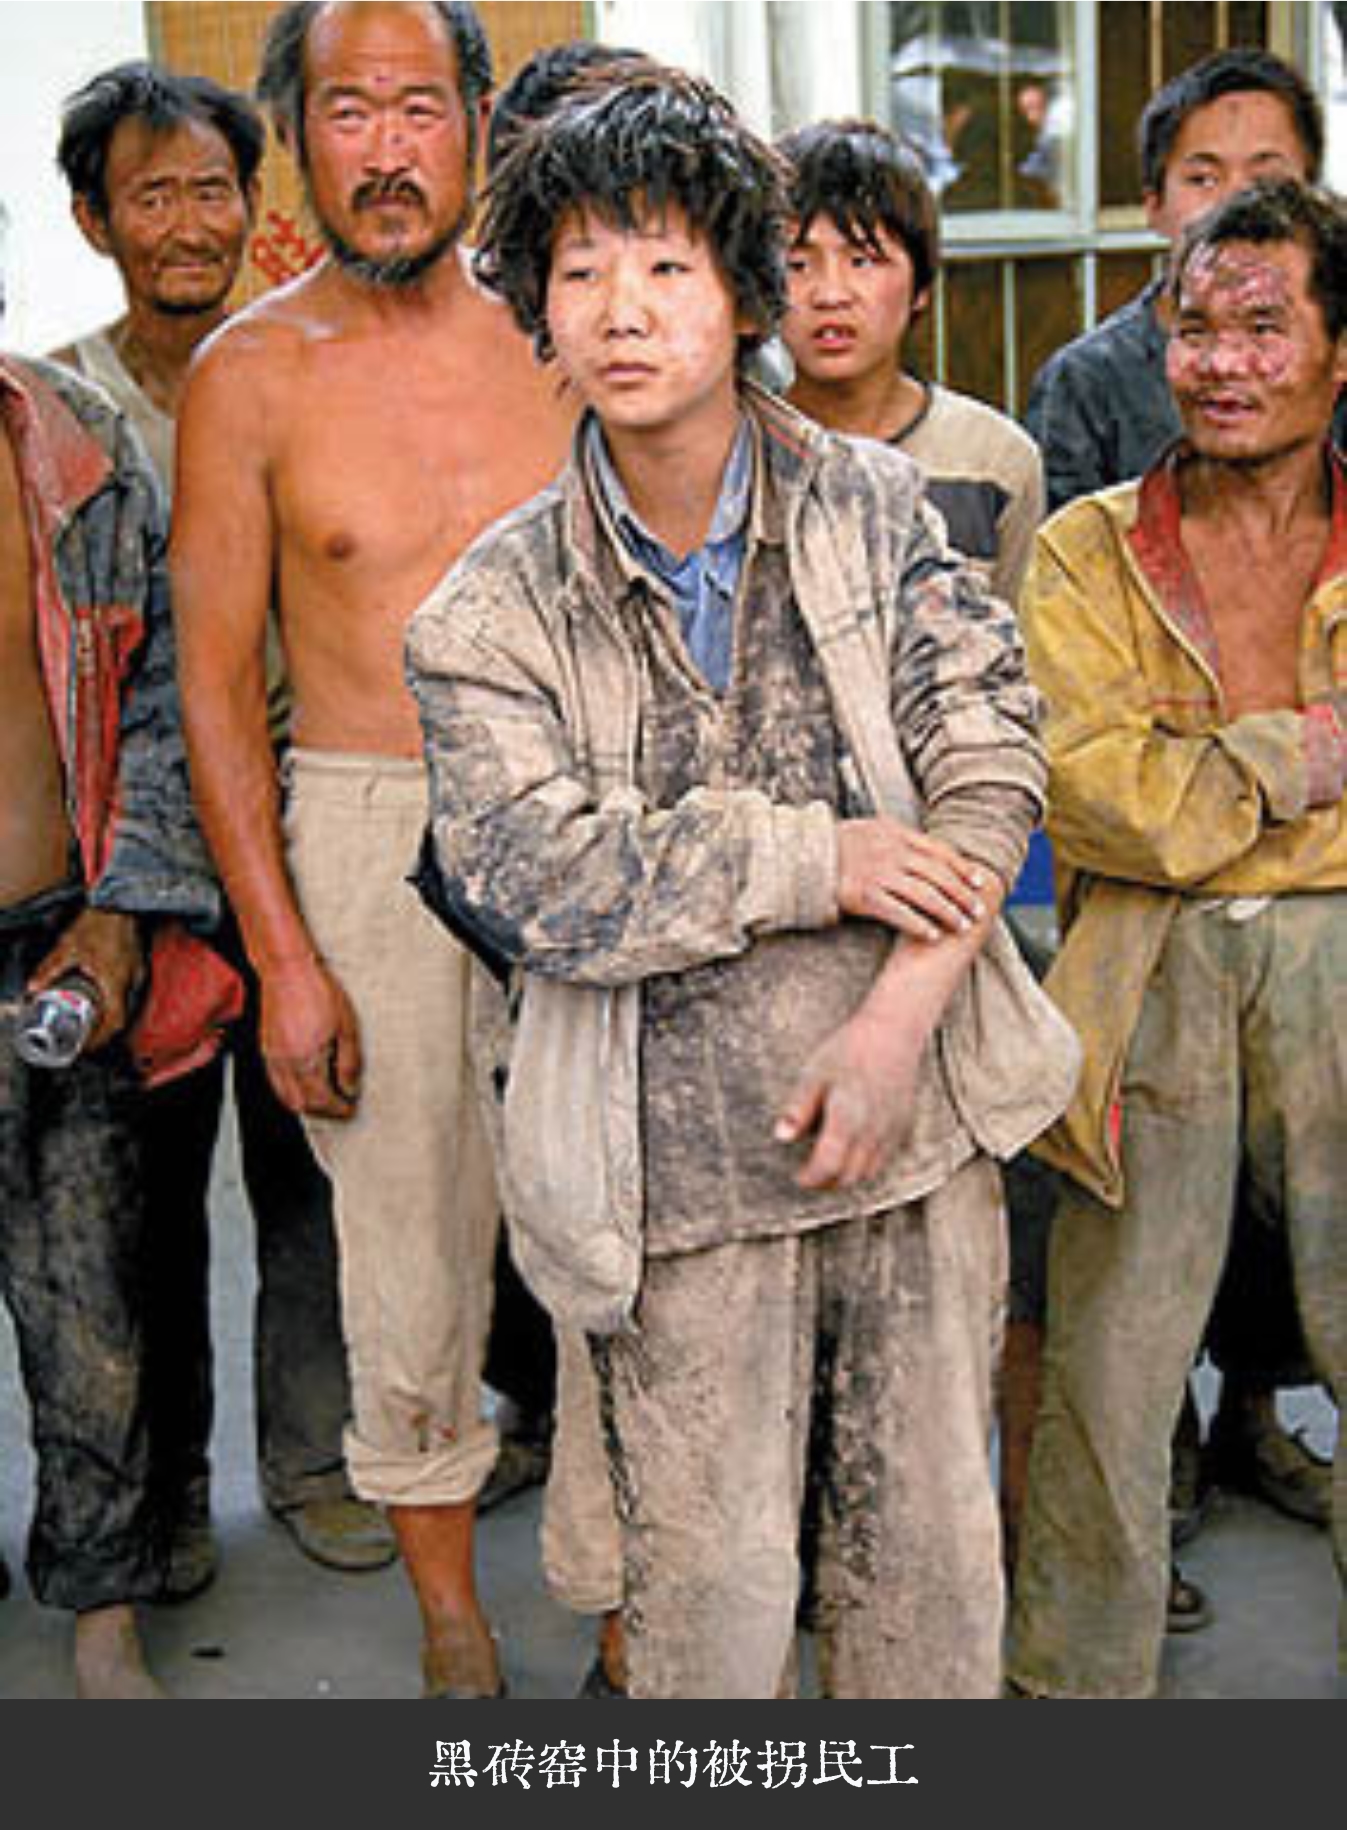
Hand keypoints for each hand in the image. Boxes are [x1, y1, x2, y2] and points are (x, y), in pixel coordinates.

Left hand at [28, 909, 143, 1049]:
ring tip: (93, 1017)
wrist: (120, 901)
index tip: (87, 1045)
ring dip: (110, 1014)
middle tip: (86, 1035)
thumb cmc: (101, 921)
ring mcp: (137, 971)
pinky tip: (104, 994)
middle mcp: (130, 980)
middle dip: (103, 1030)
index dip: (101, 1038)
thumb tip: (34, 986)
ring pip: (126, 1003)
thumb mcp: (68, 946)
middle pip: (121, 1016)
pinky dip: (116, 998)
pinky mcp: (138, 964)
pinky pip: (130, 989)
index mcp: (115, 980)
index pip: (114, 1021)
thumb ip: (50, 968)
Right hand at [259, 955, 361, 1119]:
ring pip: (286, 1097)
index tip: (350, 1108)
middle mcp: (286, 1064)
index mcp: (307, 1060)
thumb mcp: (347, 1026)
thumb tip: (350, 1087)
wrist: (287, 970)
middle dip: (322, 1112)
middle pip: (302, 1105)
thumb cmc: (317, 990)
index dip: (338, 1109)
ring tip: (325, 1098)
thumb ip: (349, 1062)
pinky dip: (290, 1092)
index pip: (322, 1100)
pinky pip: (276, 1083)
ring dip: (306, 1104)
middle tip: (340, 1107)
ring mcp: (272, 1057)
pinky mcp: (266, 1048)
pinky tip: (304, 1084)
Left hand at [774, 1009, 926, 1191]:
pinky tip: (851, 1154)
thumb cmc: (850, 1049)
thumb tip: (781, 1136)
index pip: (829, 1164)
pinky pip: (884, 1159)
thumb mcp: (815, 1073)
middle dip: (826, 1182)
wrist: (893, 1033)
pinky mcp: (902, 1126)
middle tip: (808, 1176)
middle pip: (849, 1175)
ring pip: (868, 1172)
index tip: (798, 1177)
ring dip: (846, 1177)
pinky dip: (866, 1166)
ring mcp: (891, 1130)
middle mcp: (872, 1130)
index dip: (811, 1177)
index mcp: (848, 1117)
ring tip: (827, 1169)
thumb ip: (799, 1108)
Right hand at [836, 819, 987, 940]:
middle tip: (978, 911)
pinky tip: (933, 935)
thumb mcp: (871, 831)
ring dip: (947, 912)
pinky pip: (898, 913)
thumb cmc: (838, 847)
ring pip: (924, 895)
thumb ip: (899, 839)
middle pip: (938, 875)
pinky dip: (918, 925)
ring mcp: (877, 873)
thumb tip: (928, 853)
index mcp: (895, 834)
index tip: (980, 883)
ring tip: (961, 925)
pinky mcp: (863, 895)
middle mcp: (890, 852)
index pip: (940, 851)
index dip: (963, 868)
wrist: (801, 857)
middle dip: (962, 895)